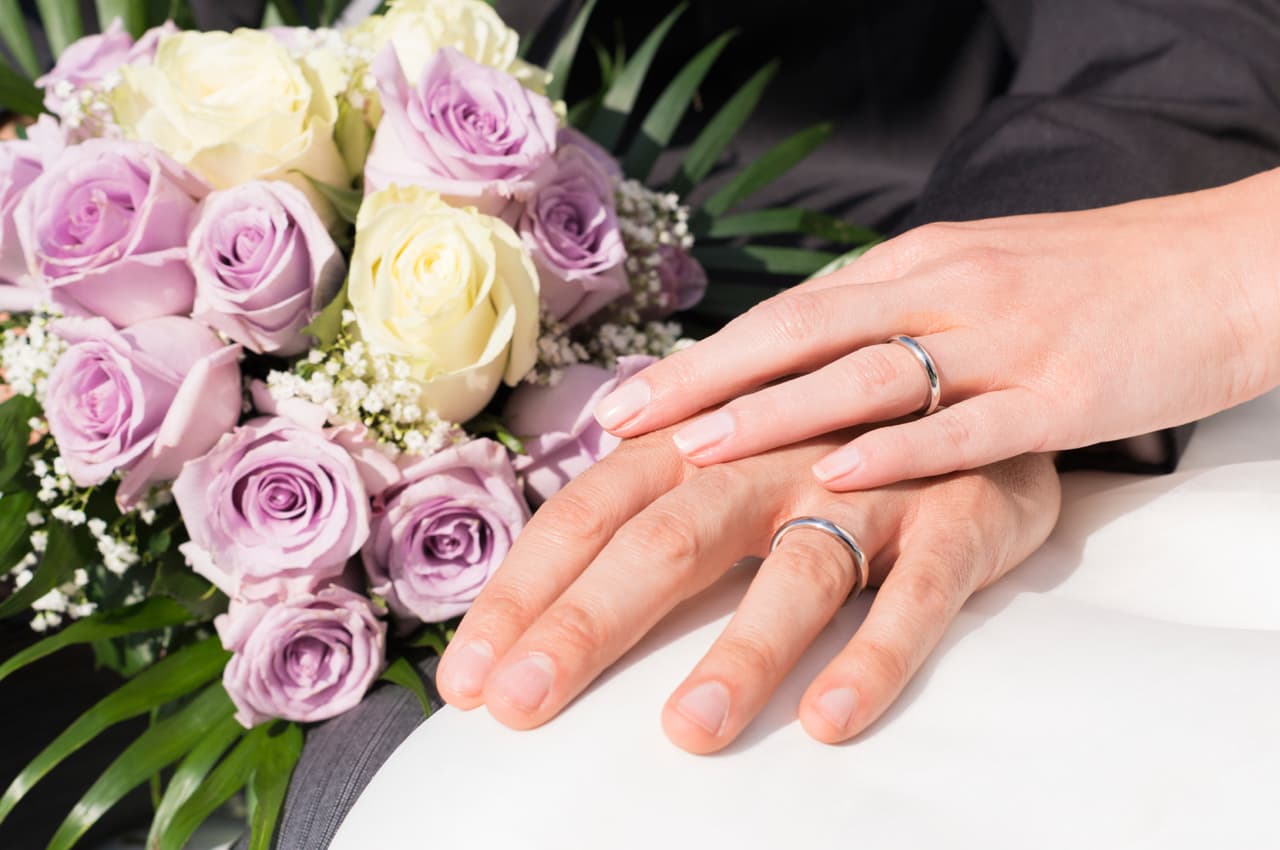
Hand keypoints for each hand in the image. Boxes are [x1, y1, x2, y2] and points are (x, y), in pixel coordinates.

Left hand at [436, 430, 1059, 752]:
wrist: (978, 398)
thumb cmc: (826, 450)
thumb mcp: (728, 461)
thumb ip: (646, 506)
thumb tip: (534, 583)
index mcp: (701, 440)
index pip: (592, 513)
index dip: (525, 592)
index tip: (469, 680)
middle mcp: (771, 453)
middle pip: (669, 537)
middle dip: (588, 622)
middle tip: (523, 705)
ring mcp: (867, 485)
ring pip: (797, 569)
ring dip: (740, 649)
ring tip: (687, 732)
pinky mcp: (956, 520)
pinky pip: (919, 594)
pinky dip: (877, 653)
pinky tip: (833, 719)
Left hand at [592, 169, 1279, 489]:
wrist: (1223, 266)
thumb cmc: (1087, 284)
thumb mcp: (973, 281)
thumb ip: (889, 317)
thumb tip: (796, 360)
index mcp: (917, 266)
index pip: (787, 314)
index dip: (701, 359)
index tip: (625, 404)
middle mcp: (944, 291)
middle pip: (801, 335)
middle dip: (704, 383)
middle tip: (622, 428)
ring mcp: (1003, 340)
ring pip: (870, 375)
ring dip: (776, 414)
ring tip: (695, 452)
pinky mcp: (1064, 393)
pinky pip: (971, 424)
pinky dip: (901, 450)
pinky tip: (840, 474)